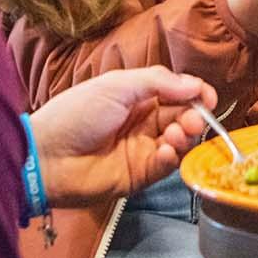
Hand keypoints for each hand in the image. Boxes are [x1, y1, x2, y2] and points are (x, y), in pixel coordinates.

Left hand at [30, 67, 215, 207]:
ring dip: (185, 136)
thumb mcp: (117, 85)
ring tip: (176, 134)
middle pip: (183, 118)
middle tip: (193, 119)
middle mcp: (144, 122)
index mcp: (138, 96)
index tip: (208, 97)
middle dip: (194, 117)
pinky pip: (166, 166)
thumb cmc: (77, 113)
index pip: (178, 93)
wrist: (48, 155)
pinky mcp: (140, 175)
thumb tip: (196, 85)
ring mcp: (142, 149)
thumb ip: (159, 82)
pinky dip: (171, 157)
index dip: (196, 94)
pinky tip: (163, 150)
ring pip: (179, 143)